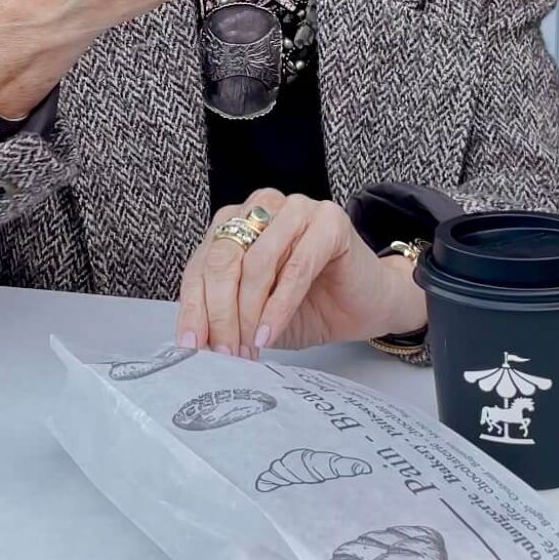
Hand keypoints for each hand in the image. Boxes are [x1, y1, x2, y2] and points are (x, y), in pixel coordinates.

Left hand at [175, 188, 426, 356]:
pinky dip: (278, 306)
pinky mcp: (330, 221)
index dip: (194, 306)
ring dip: (249, 312)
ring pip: (257, 261)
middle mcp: (262, 207)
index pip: (203, 262)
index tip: (190, 346)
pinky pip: (296, 267)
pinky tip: (270, 334)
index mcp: (237, 222)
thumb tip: (194, 343)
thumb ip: (227, 317)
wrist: (368, 306)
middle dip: (220, 312)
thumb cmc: (311, 306)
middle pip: (224, 258)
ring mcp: (297, 208)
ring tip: (248, 349)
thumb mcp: (256, 315)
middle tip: (223, 352)